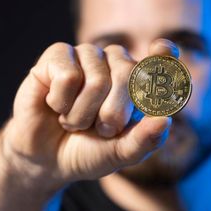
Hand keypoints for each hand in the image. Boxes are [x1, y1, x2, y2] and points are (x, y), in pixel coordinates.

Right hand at [0, 38, 178, 188]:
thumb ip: (144, 140)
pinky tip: (55, 105)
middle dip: (112, 114)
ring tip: (74, 121)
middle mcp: (117, 62)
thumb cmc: (90, 151)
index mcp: (140, 82)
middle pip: (128, 74)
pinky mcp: (58, 55)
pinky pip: (68, 76)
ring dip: (82, 114)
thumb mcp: (120, 154)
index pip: (160, 59)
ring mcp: (88, 55)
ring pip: (97, 80)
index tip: (164, 52)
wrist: (46, 158)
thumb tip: (165, 120)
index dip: (164, 56)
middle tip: (100, 128)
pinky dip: (61, 102)